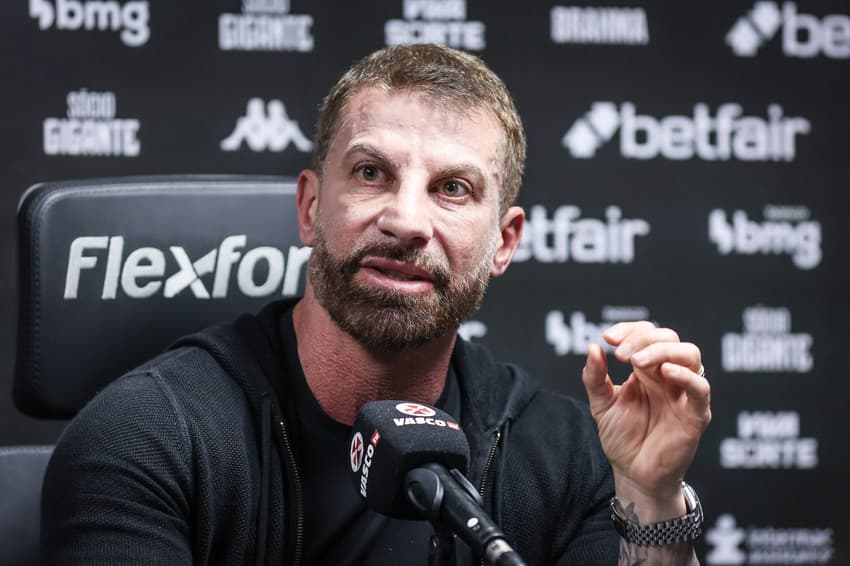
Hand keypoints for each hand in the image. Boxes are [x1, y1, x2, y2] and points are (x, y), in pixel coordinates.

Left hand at [581, 321, 710, 508]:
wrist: (633, 474)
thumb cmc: (622, 438)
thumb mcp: (601, 404)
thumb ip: (595, 377)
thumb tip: (593, 347)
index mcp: (647, 370)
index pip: (647, 334)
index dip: (629, 329)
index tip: (608, 337)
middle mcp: (667, 377)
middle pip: (669, 338)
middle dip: (643, 338)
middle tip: (621, 353)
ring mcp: (683, 393)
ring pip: (689, 355)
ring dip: (662, 350)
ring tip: (637, 361)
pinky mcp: (695, 414)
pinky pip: (700, 388)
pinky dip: (686, 376)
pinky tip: (665, 372)